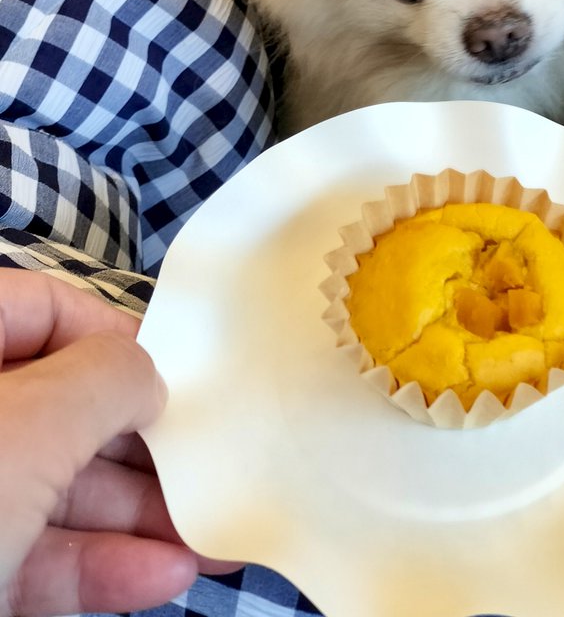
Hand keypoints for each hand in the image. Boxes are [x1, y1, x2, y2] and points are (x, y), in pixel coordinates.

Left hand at [0, 269, 234, 615]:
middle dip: (144, 444)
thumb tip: (149, 377)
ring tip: (214, 534)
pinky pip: (30, 556)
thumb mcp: (34, 422)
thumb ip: (107, 380)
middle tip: (214, 463)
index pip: (45, 307)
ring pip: (52, 488)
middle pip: (60, 406)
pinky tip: (163, 574)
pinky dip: (96, 566)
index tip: (180, 373)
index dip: (116, 334)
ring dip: (137, 514)